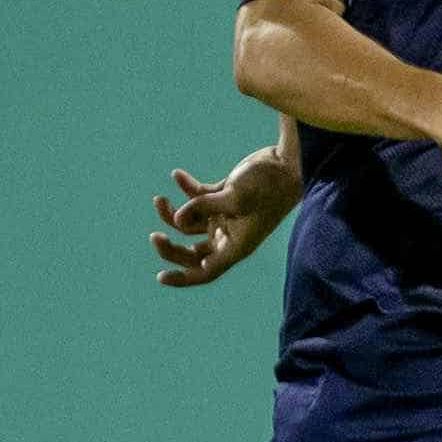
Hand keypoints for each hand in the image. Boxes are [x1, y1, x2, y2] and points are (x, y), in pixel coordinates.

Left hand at [150, 148, 301, 288]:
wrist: (287, 163)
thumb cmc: (268, 185)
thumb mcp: (235, 197)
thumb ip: (203, 206)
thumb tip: (177, 219)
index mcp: (235, 245)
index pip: (206, 272)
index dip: (183, 278)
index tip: (160, 276)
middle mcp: (229, 235)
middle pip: (192, 253)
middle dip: (171, 247)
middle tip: (154, 237)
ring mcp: (225, 216)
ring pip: (189, 224)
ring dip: (172, 214)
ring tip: (159, 199)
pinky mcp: (225, 197)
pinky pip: (197, 198)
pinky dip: (185, 189)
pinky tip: (176, 175)